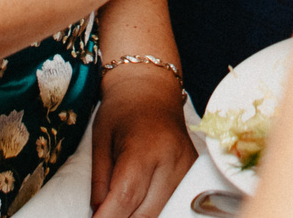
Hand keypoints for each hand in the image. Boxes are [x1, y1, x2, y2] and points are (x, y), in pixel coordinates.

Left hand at [90, 66, 197, 217]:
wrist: (152, 88)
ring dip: (139, 217)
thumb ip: (99, 181)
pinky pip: (174, 202)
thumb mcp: (100, 141)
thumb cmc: (122, 109)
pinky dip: (154, 209)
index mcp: (144, 149)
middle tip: (106, 217)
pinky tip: (139, 206)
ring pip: (162, 212)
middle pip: (146, 213)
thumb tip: (99, 213)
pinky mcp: (193, 171)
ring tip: (121, 210)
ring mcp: (187, 167)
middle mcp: (171, 160)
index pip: (124, 199)